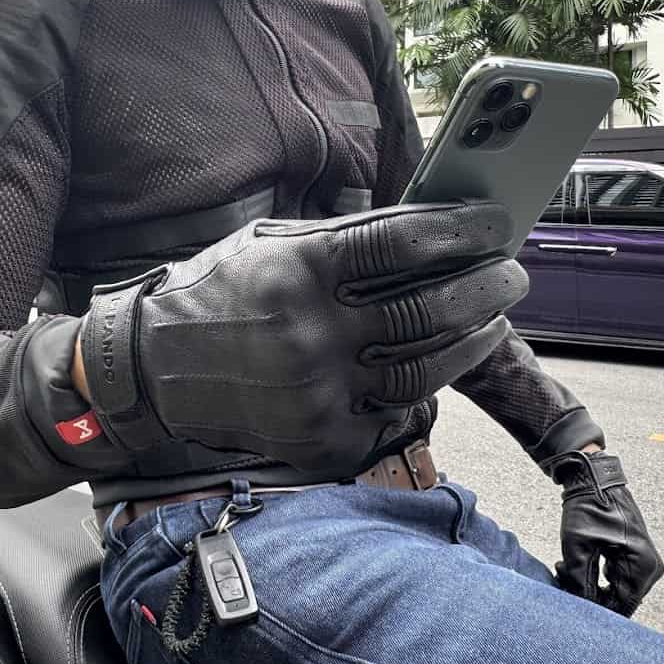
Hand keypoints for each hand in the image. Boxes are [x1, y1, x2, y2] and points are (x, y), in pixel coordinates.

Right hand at [79, 201, 527, 471]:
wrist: (151, 370)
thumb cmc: (214, 292)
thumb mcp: (267, 244)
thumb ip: (341, 240)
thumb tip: (428, 231)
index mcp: (297, 271)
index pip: (403, 243)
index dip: (462, 231)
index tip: (495, 223)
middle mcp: (309, 333)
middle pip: (428, 309)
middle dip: (486, 287)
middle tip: (512, 273)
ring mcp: (315, 394)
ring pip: (424, 369)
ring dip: (471, 340)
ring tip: (492, 318)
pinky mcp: (318, 441)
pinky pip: (394, 416)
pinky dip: (426, 388)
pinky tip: (443, 364)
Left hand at [548, 450, 663, 617]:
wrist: (593, 479)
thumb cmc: (587, 507)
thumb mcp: (576, 547)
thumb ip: (579, 582)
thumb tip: (579, 606)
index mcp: (642, 566)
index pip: (621, 606)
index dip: (595, 608)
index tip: (570, 598)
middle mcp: (650, 568)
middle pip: (618, 599)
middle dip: (588, 594)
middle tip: (562, 576)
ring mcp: (644, 563)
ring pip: (614, 590)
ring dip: (588, 584)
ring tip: (564, 567)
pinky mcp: (635, 557)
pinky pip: (615, 578)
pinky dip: (594, 575)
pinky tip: (573, 564)